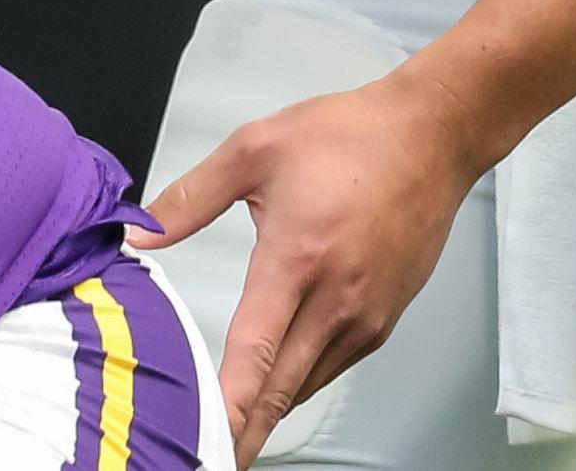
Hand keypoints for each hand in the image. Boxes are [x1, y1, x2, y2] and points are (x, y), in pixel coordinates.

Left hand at [131, 68, 486, 465]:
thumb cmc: (353, 136)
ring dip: (267, 410)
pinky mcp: (384, 319)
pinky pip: (332, 367)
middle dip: (240, 433)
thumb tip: (143, 232)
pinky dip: (299, 382)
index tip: (203, 440)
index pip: (254, 354)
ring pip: (306, 385)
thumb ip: (192, 197)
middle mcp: (336, 301)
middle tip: (204, 456)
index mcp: (297, 260)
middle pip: (280, 391)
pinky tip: (276, 379)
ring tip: (230, 427)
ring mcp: (366, 316)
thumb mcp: (256, 149)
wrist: (431, 136)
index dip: (227, 407)